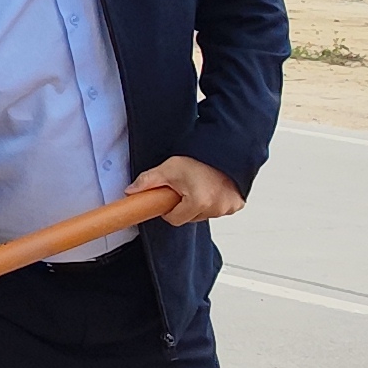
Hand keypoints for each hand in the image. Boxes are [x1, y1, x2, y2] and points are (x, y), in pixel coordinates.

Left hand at [129, 154, 245, 225]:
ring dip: (200, 204)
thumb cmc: (200, 157)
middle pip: (190, 218)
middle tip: (185, 187)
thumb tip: (130, 191)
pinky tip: (213, 187)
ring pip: (205, 214)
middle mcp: (215, 208)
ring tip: (199, 185)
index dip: (169, 209)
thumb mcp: (170, 168)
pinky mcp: (237, 204)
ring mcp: (228, 207)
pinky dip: (215, 201)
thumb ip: (148, 181)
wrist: (226, 147)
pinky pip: (221, 209)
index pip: (174, 220)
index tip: (171, 197)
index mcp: (198, 203)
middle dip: (184, 206)